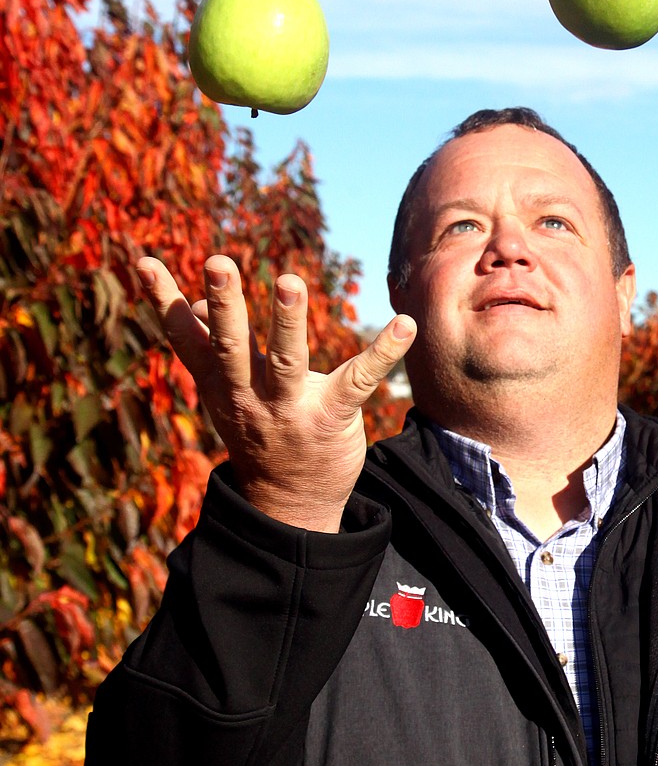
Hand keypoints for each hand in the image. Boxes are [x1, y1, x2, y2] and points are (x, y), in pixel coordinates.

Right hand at [137, 253, 416, 531]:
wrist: (290, 504)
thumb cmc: (258, 432)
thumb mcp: (223, 395)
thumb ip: (209, 349)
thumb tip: (193, 302)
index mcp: (218, 384)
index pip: (184, 339)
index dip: (163, 301)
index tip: (144, 262)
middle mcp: (248, 395)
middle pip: (231, 346)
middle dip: (224, 305)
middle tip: (218, 263)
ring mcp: (290, 408)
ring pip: (286, 362)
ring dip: (287, 321)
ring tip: (289, 281)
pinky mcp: (332, 417)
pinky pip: (358, 380)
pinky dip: (384, 352)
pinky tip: (405, 325)